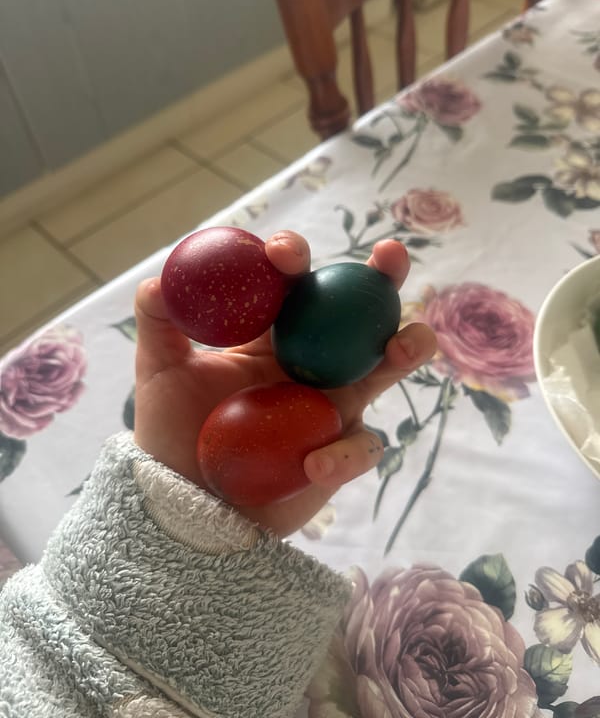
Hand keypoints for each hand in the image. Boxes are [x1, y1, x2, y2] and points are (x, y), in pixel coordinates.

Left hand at [133, 229, 436, 535]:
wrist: (184, 501)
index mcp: (271, 336)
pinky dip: (343, 454)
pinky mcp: (341, 453)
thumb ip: (159, 324)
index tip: (284, 255)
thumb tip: (158, 282)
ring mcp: (332, 407)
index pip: (293, 287)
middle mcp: (311, 364)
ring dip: (405, 352)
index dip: (295, 261)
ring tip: (411, 342)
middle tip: (391, 256)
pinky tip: (313, 464)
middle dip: (381, 283)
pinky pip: (359, 448)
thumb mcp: (159, 373)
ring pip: (381, 373)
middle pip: (356, 316)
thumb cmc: (172, 432)